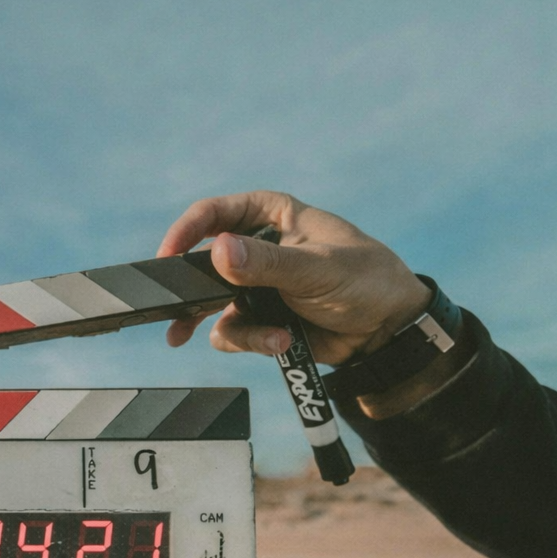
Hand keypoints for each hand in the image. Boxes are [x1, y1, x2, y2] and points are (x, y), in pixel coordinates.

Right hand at [158, 191, 431, 365]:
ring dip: (235, 327)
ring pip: (213, 306)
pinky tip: (281, 343)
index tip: (168, 258)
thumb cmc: (366, 281)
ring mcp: (256, 286)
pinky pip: (233, 332)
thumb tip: (219, 251)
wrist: (388, 332)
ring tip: (268, 339)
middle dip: (192, 292)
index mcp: (272, 215)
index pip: (215, 213)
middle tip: (174, 312)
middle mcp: (258, 247)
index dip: (186, 232)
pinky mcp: (261, 318)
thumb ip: (267, 262)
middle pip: (203, 264)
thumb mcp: (317, 268)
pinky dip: (252, 342)